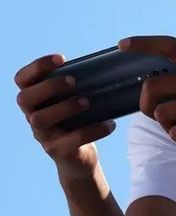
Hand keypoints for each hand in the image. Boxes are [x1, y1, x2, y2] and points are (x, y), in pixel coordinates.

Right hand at [14, 54, 114, 180]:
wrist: (80, 157)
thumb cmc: (80, 119)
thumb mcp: (76, 100)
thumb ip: (81, 84)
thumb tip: (113, 61)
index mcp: (37, 99)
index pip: (22, 79)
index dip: (36, 67)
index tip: (62, 58)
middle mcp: (33, 115)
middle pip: (24, 98)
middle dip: (49, 86)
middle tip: (73, 81)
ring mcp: (42, 134)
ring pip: (39, 119)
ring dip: (64, 107)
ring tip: (87, 102)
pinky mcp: (56, 150)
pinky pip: (68, 141)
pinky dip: (91, 131)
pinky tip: (109, 124)